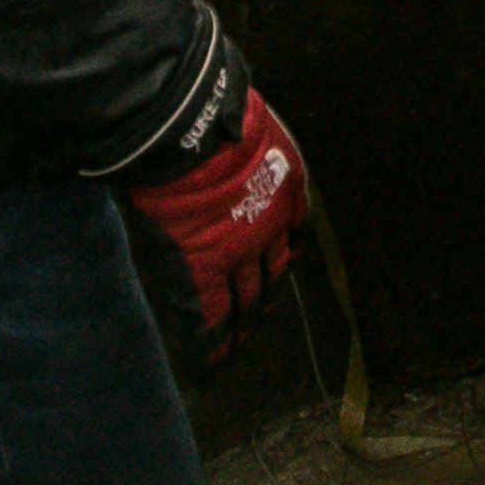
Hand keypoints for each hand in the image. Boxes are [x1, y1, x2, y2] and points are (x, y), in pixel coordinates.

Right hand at [111, 23, 306, 363]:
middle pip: (270, 276)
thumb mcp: (252, 125)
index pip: (291, 238)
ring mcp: (235, 253)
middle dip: (262, 304)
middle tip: (255, 327)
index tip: (276, 274)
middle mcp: (270, 229)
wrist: (193, 130)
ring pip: (242, 302)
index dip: (282, 260)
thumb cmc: (218, 115)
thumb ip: (247, 144)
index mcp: (288, 190)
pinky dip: (208, 346)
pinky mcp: (200, 269)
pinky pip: (206, 317)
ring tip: (234, 351)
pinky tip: (207, 369)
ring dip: (239, 329)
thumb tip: (229, 134)